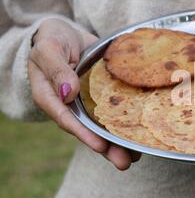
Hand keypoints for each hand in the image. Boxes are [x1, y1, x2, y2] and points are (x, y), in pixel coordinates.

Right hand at [28, 19, 140, 168]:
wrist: (66, 33)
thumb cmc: (53, 39)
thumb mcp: (49, 49)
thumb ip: (56, 69)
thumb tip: (67, 92)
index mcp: (51, 98)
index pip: (68, 120)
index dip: (85, 135)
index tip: (101, 146)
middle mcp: (70, 106)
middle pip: (88, 131)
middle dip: (107, 149)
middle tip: (125, 163)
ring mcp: (87, 104)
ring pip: (103, 127)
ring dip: (119, 143)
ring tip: (137, 157)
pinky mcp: (101, 97)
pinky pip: (113, 113)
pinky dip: (126, 123)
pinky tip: (142, 134)